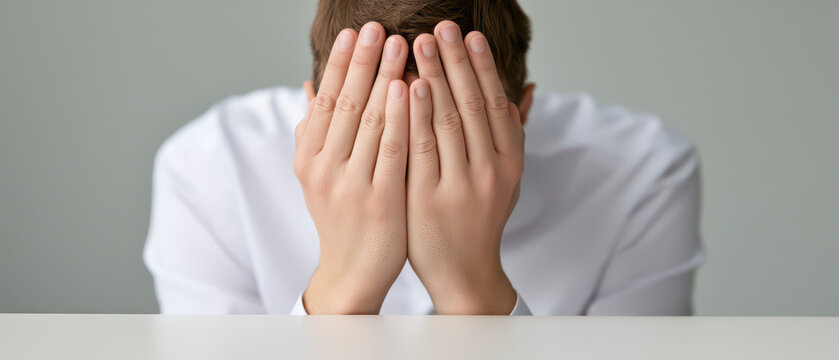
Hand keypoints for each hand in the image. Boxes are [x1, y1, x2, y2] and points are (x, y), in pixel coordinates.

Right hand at [294, 22, 410, 313]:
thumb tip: (308, 85)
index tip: (352, 33)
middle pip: (344, 103)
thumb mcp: (319, 175)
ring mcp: (350, 184)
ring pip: (367, 120)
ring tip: (398, 44)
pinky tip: (407, 88)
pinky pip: (390, 149)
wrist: (353, 272)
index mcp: (308, 158)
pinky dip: (398, 116)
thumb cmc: (342, 218)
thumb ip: (314, 131)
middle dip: (362, 60)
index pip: (323, 100)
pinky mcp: (379, 199)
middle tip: (376, 26)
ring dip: (383, 77)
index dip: (338, 63)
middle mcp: (323, 168)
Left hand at [404, 22, 524, 314]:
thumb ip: (513, 132)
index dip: (483, 67)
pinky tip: (407, 87)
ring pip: (448, 122)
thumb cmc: (480, 219)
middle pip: (473, 105)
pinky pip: (421, 149)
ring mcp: (460, 186)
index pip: (497, 104)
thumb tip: (528, 87)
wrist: (463, 273)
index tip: (469, 36)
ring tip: (419, 43)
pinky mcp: (429, 200)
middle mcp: (491, 172)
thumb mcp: (506, 178)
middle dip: (455, 61)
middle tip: (440, 26)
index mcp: (511, 162)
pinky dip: (415, 115)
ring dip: (434, 77)